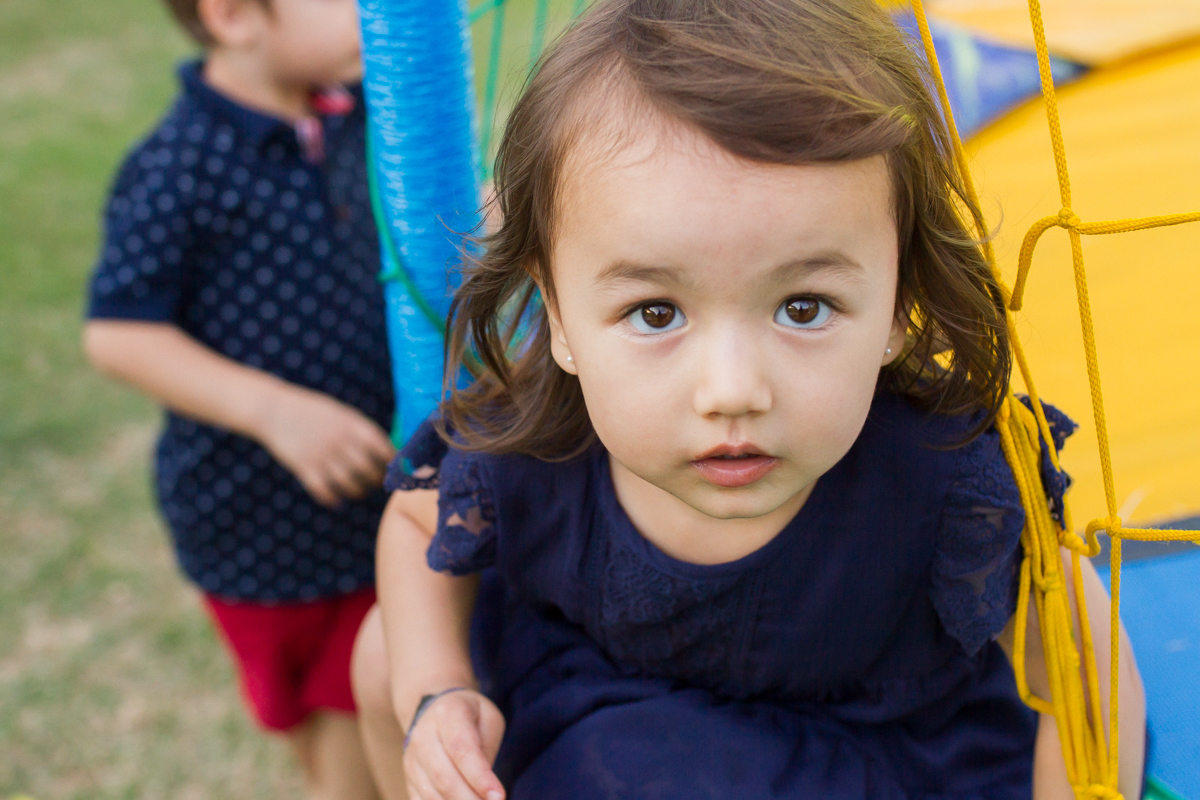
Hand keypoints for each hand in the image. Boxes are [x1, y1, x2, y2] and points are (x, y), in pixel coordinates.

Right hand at [256, 384, 394, 506]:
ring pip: (350, 484)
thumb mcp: (341, 413)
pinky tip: (335, 498)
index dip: (392, 461)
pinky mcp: (304, 468)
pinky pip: (325, 491)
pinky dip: (332, 498)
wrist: (274, 409)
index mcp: (353, 424)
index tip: (395, 468)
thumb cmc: (313, 412)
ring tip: (358, 490)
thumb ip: (361, 431)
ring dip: (357, 491)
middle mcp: (340, 440)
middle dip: (376, 479)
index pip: (383, 448)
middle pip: (369, 470)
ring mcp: (322, 455)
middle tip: (375, 482)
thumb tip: (387, 450)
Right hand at [404, 689, 505, 799]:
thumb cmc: (470, 716)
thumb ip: (486, 751)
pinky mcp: (408, 779)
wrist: (434, 710)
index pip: (462, 750)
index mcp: (447, 714)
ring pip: (432, 794)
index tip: (498, 797)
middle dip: (470, 799)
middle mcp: (423, 737)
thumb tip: (486, 790)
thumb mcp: (488, 719)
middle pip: (444, 777)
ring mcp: (411, 760)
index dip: (480, 777)